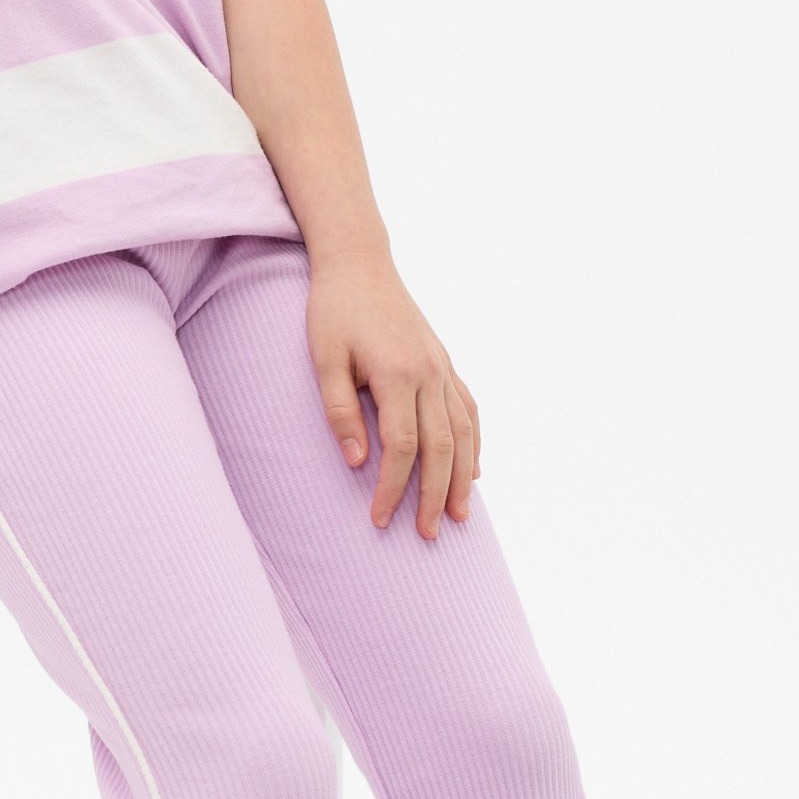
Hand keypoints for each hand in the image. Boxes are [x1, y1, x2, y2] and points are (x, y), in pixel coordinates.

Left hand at [305, 248, 479, 537]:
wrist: (359, 264)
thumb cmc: (333, 312)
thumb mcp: (324, 360)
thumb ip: (339, 411)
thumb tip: (357, 462)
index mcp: (397, 374)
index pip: (402, 447)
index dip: (393, 488)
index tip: (381, 519)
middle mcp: (429, 373)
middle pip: (441, 448)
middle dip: (435, 496)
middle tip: (429, 535)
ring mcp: (443, 368)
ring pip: (463, 433)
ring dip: (463, 478)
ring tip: (460, 516)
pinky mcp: (445, 363)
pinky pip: (469, 410)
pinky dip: (474, 444)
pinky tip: (475, 472)